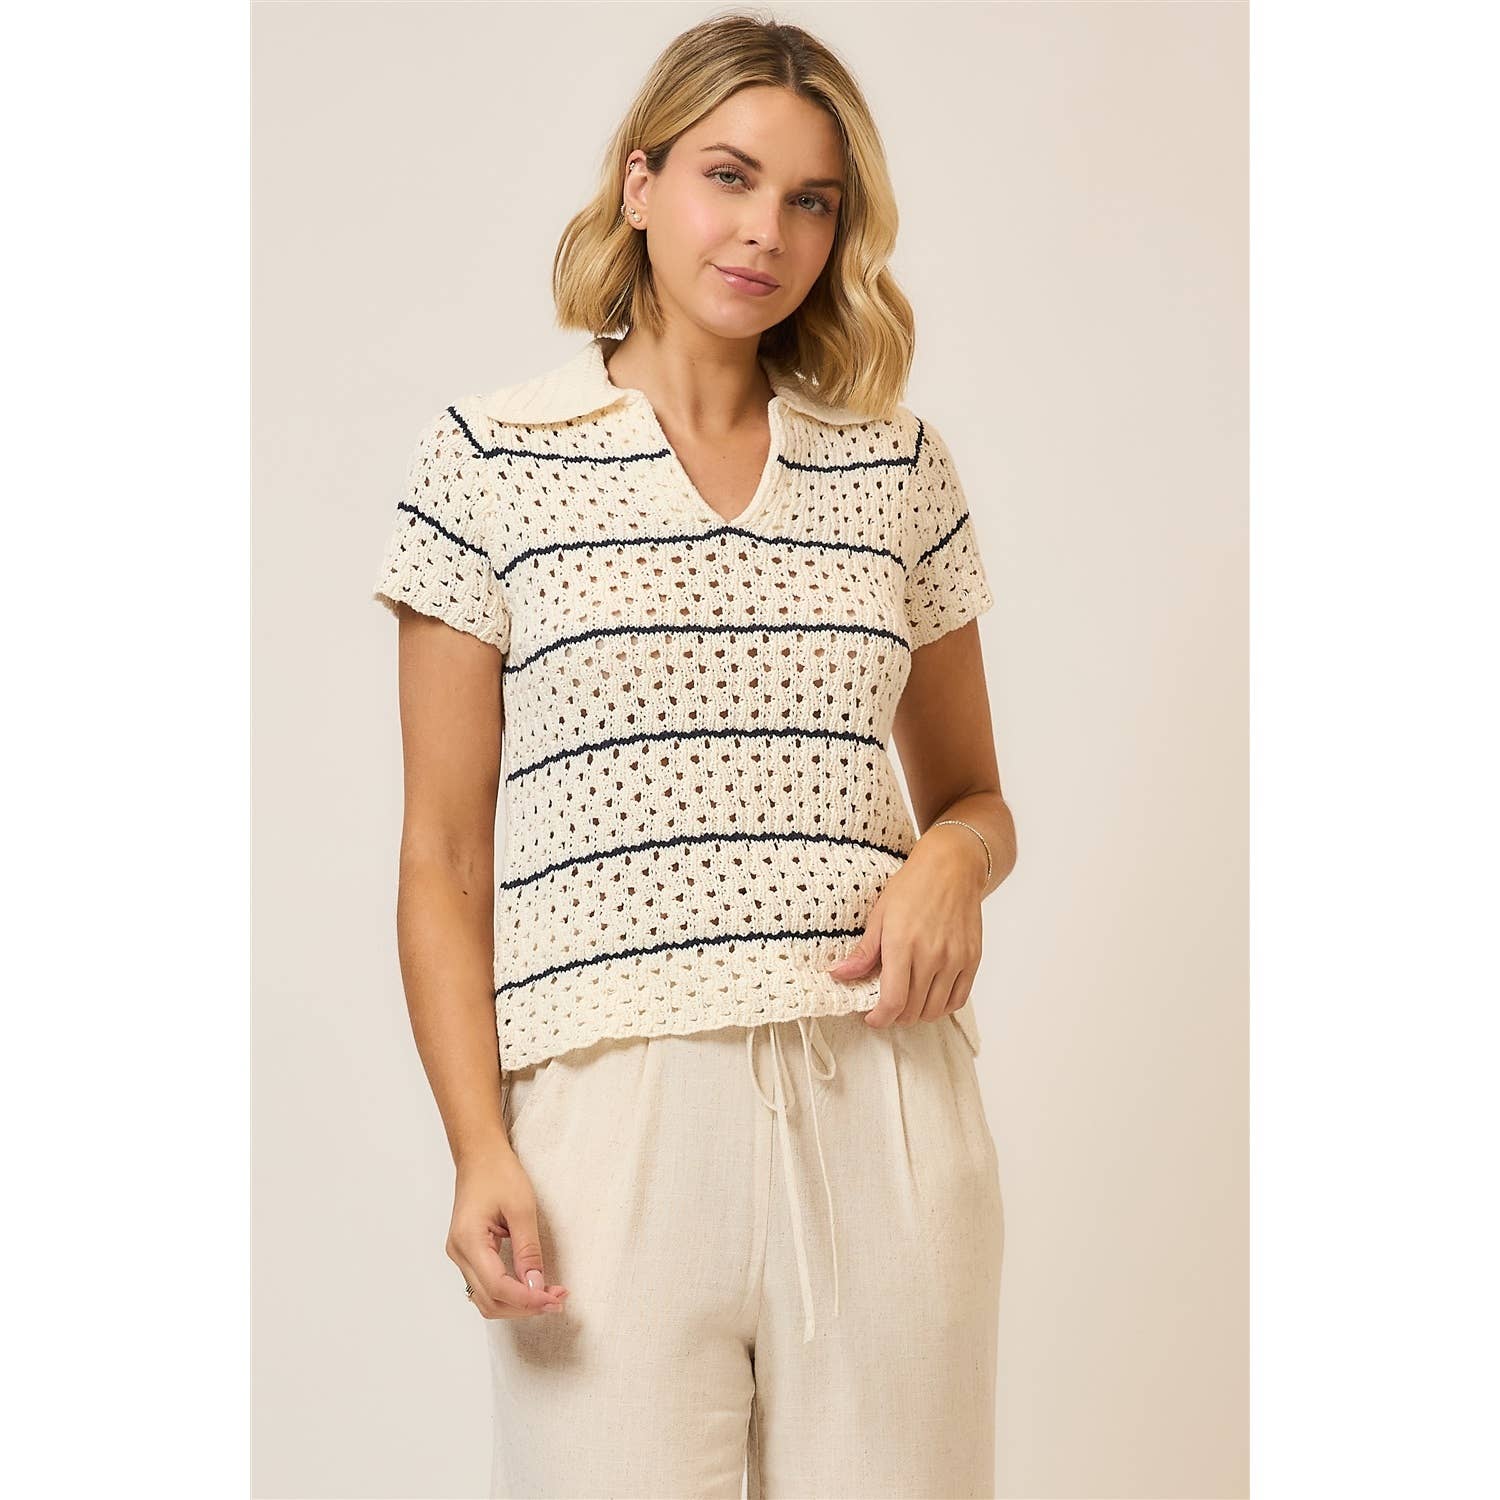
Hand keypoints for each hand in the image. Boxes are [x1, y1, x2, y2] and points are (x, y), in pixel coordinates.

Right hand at [446, 1144, 569, 1319]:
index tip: (555, 1299)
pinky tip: (531, 1286)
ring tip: (548, 1295)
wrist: (480, 1155)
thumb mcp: (522, 1208)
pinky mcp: (468, 1254)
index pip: (498, 1287)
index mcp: (469, 1241)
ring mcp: (460, 1255)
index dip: (527, 1300)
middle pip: (490, 1300)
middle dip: (525, 1306)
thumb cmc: (499, 1172)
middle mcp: (459, 1253)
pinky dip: (509, 1293)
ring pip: (486, 1298)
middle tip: (558, 1299)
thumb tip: (537, 1286)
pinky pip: (486, 1285)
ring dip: (517, 1304)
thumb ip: (528, 1250)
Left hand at [826, 829, 984, 1028]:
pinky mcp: (972, 959)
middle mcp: (931, 956)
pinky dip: (942, 1007)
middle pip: (912, 1010)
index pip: (893, 1001)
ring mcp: (955, 959)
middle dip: (895, 1017)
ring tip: (907, 1001)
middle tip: (886, 1007)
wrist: (952, 866)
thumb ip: (864, 952)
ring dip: (917, 1014)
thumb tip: (839, 975)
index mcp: (902, 945)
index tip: (872, 1018)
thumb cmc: (912, 886)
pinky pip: (958, 1000)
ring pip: (935, 1010)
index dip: (879, 1018)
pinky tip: (930, 997)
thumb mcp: (880, 915)